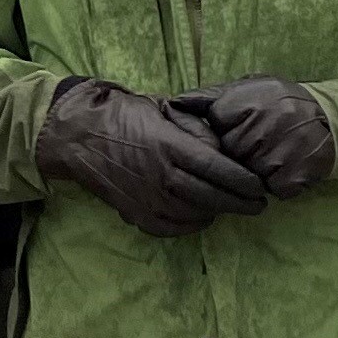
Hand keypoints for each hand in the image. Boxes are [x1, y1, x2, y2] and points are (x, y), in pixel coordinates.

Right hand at [35, 78, 268, 237]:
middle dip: (240, 203)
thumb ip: (194, 127)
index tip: (259, 187)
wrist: (77, 136)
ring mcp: (147, 198)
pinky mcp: (134, 213)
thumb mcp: (162, 108)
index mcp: (170, 145)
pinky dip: (190, 226)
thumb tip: (221, 148)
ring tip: (227, 207)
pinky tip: (200, 218)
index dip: (244, 182)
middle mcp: (161, 175)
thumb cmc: (123, 115)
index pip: (219, 169)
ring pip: (195, 215)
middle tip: (257, 205)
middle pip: (212, 196)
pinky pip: (171, 228)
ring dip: (216, 213)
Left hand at [187, 78, 336, 198]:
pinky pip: (271, 190)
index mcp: (243, 105)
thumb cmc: (282, 102)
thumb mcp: (248, 88)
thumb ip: (210, 96)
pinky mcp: (291, 178)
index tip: (237, 129)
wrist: (332, 119)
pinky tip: (287, 165)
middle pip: (228, 157)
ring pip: (247, 177)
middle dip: (238, 154)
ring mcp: (275, 157)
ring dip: (257, 170)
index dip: (222, 134)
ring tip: (274, 152)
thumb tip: (174, 103)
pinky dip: (278, 183)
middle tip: (258, 142)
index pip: (212, 133)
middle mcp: (258, 130)